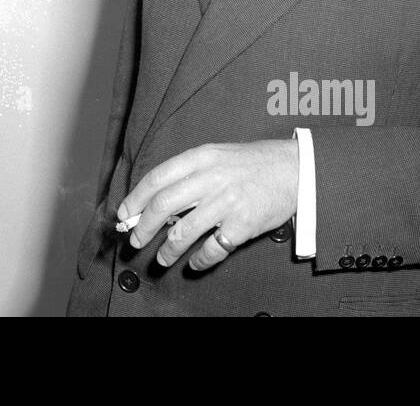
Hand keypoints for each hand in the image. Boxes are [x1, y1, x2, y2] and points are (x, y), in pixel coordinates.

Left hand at [120, 140, 298, 270]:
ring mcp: (227, 202)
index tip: (124, 215)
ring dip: (166, 250)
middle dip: (143, 227)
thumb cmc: (252, 163)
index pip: (156, 178)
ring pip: (183, 232)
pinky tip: (195, 263)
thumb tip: (155, 201)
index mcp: (200, 158)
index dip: (135, 199)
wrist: (295, 169)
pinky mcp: (243, 225)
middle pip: (163, 205)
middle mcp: (210, 178)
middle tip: (135, 240)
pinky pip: (213, 249)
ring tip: (161, 260)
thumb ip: (188, 174)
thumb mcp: (216, 155)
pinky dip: (200, 261)